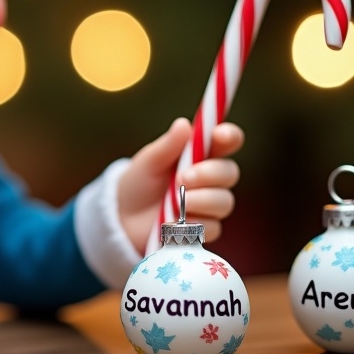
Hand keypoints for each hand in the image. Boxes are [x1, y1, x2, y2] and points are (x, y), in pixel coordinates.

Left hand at [117, 118, 242, 252]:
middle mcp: (210, 179)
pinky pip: (212, 227)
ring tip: (175, 200)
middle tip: (183, 177)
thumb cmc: (139, 183)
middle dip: (210, 173)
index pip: (226, 141)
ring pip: (224, 201)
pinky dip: (192, 223)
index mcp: (200, 155)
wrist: (124, 219)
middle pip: (230, 172)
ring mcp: (210, 205)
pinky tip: (173, 220)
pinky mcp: (205, 229)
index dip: (229, 135)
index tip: (220, 134)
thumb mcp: (148, 162)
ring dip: (201, 200)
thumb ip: (168, 145)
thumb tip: (184, 124)